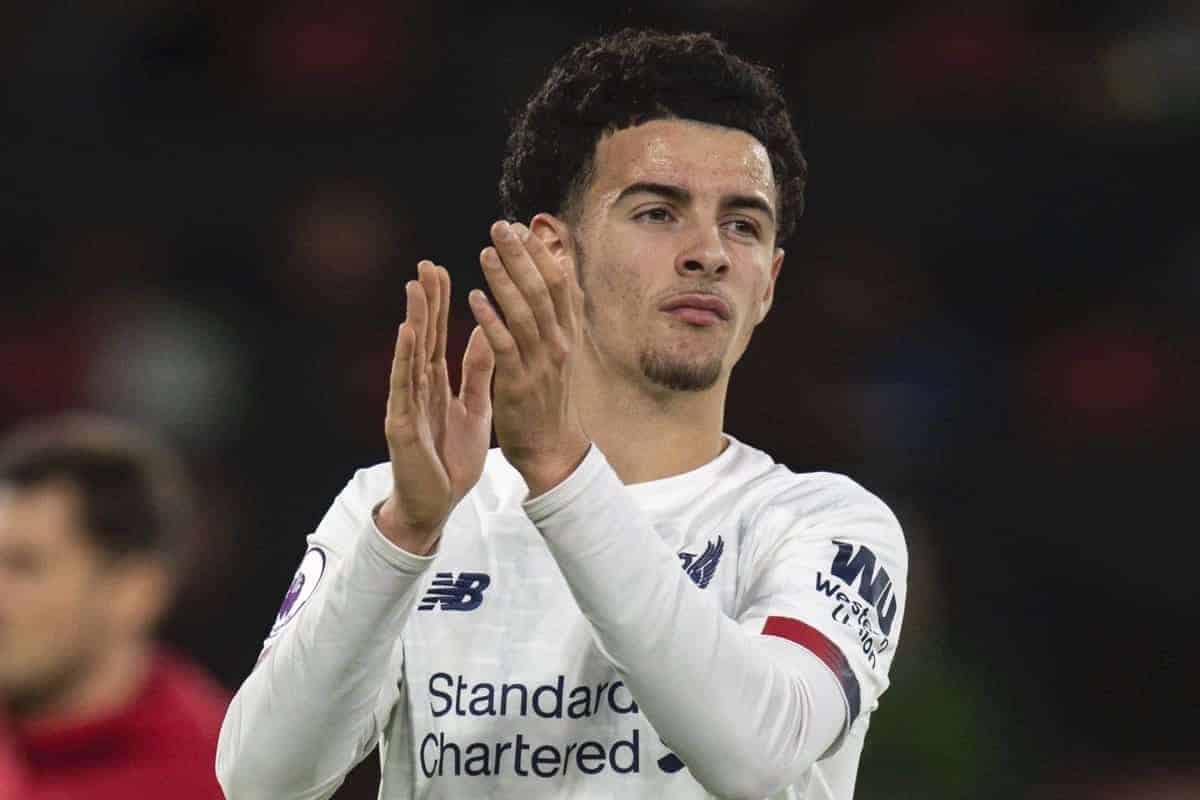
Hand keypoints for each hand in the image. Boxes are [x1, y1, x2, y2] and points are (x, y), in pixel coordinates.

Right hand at [377, 261, 494, 553]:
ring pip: (410, 355)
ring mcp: (407, 404)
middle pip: (422, 337)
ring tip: (415, 287)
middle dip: (425, 301)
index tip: (443, 271)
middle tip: (426, 265)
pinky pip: (404, 387)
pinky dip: (405, 359)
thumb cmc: (450, 460)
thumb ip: (478, 372)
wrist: (435, 505)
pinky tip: (408, 333)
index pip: (438, 336)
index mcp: (436, 385)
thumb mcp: (473, 409)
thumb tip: (488, 332)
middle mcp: (417, 388)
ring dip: (413, 320)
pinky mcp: (402, 424)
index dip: (441, 305)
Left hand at [468, 220, 589, 496]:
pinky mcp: (519, 383)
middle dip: (522, 256)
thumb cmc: (549, 401)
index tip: (523, 227)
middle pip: (542, 290)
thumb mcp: (559, 355)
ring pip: (524, 313)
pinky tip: (474, 298)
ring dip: (504, 280)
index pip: (559, 284)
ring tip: (486, 253)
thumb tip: (550, 284)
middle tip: (501, 227)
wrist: (553, 450)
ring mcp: (541, 364)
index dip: (542, 253)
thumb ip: (554, 320)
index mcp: (567, 335)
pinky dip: (490, 320)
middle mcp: (559, 344)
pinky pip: (504, 346)